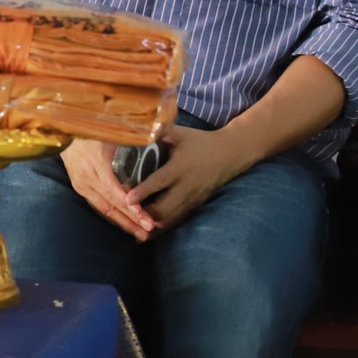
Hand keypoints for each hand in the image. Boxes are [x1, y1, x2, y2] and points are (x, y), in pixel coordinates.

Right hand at [58, 139, 155, 241]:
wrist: (62, 130)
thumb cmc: (91, 129)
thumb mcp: (110, 133)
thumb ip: (129, 140)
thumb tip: (154, 139)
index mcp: (96, 163)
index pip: (114, 189)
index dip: (129, 204)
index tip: (144, 215)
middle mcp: (86, 177)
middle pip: (110, 203)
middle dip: (130, 219)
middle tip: (148, 230)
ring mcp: (81, 184)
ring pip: (104, 208)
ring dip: (122, 222)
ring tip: (140, 233)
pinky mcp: (79, 187)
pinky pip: (97, 206)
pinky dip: (112, 216)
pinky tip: (125, 224)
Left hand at [128, 123, 252, 229]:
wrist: (231, 153)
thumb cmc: (201, 141)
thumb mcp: (181, 134)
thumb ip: (160, 131)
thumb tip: (138, 125)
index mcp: (180, 168)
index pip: (160, 182)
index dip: (143, 191)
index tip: (128, 199)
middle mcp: (187, 186)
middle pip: (165, 208)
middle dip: (145, 214)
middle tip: (126, 214)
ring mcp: (193, 198)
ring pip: (172, 218)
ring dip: (153, 223)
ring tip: (134, 227)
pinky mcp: (197, 205)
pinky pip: (179, 219)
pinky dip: (164, 226)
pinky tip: (150, 232)